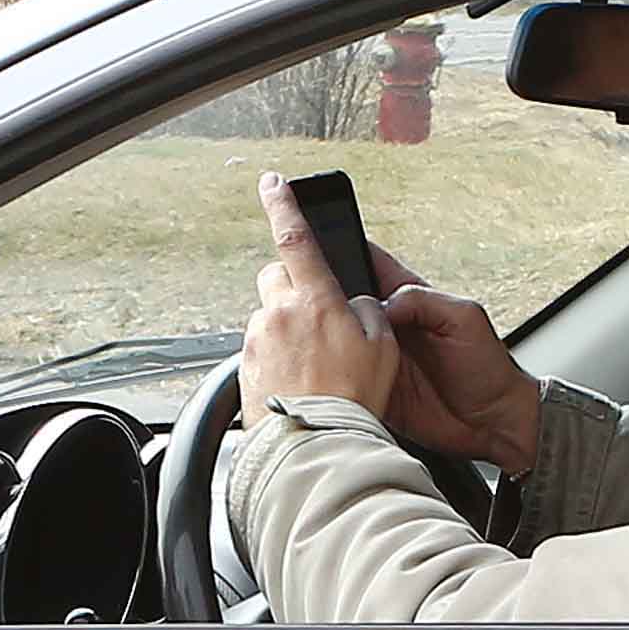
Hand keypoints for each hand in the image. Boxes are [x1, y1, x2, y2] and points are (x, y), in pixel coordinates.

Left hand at [240, 173, 405, 426]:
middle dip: (294, 289)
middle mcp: (278, 315)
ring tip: (314, 366)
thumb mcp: (383, 347)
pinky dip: (277, 359)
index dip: (284, 204)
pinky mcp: (245, 368)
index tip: (273, 183)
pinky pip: (261, 350)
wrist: (315, 446)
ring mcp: (257, 342)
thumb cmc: (353, 400)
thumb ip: (368, 311)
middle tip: (320, 318)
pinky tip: (298, 382)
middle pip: (276, 279)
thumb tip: (354, 303)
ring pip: (269, 318)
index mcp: (315, 300)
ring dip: (287, 331)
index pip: (294, 238)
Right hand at [242, 175, 538, 469]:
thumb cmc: (487, 366)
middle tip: (291, 287)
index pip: (366, 260)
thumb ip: (422, 301)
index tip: (308, 231)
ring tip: (291, 325)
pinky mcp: (369, 386)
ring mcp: (374, 355)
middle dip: (313, 289)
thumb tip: (382, 303)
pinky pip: (340, 372)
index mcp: (407, 297)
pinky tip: (305, 365)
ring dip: (313, 332)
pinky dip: (322, 369)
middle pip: (340, 297)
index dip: (339, 244)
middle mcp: (385, 324)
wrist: (493, 422)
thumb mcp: (465, 317)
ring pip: (332, 335)